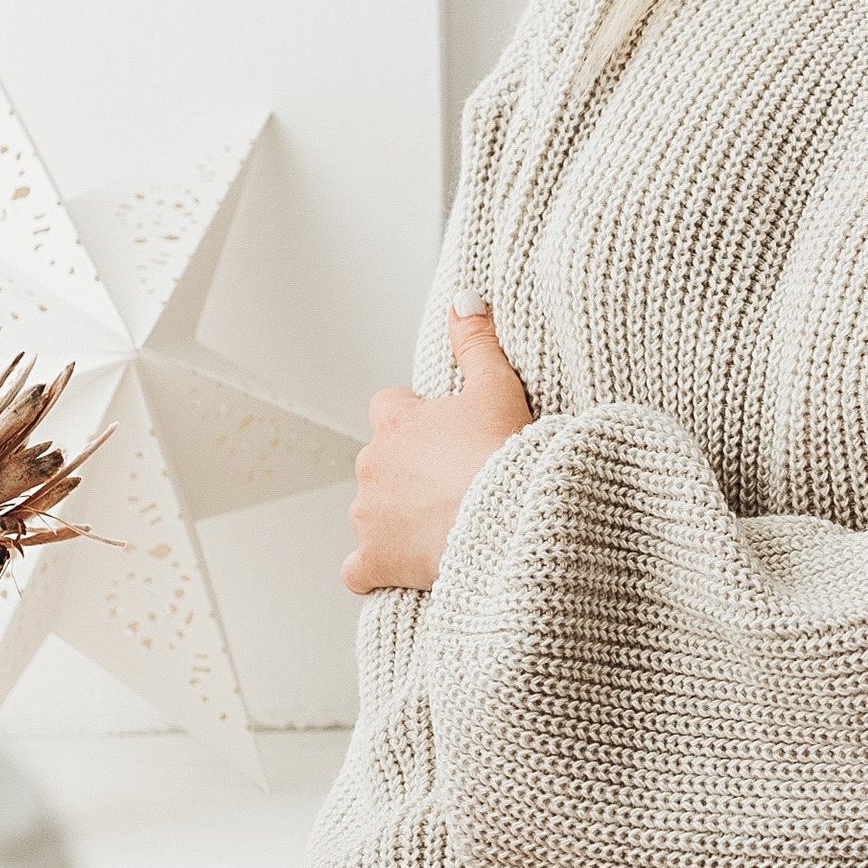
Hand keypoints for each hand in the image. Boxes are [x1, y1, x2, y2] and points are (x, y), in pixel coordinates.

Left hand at [342, 295, 531, 593]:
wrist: (509, 520)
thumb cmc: (506, 455)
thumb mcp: (497, 385)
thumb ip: (475, 340)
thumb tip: (464, 298)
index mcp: (396, 422)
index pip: (389, 410)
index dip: (418, 422)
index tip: (447, 435)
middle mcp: (372, 465)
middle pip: (381, 462)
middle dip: (408, 471)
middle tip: (454, 481)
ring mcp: (368, 514)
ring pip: (370, 511)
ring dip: (395, 516)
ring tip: (442, 523)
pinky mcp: (374, 559)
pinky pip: (357, 569)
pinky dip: (374, 569)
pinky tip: (398, 568)